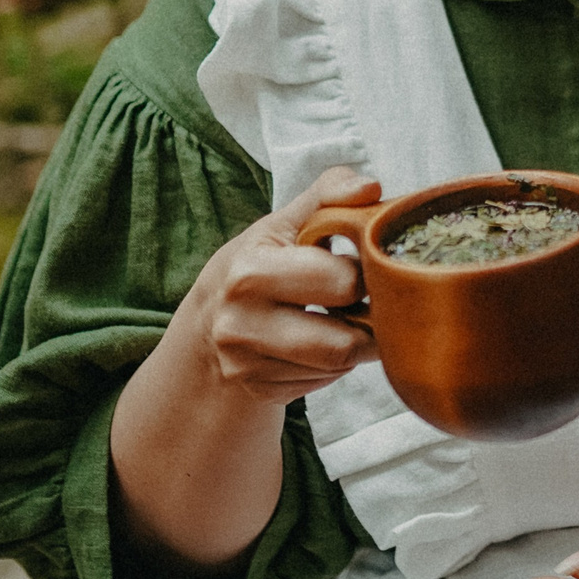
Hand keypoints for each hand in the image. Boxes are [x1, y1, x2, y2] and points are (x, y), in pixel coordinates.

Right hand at [163, 164, 385, 407]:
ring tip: (348, 318)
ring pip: (338, 366)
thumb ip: (328, 195)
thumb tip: (370, 187)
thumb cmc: (257, 263)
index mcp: (249, 272)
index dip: (365, 273)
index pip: (340, 283)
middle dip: (369, 320)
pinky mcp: (260, 391)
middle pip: (343, 342)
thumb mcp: (284, 223)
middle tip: (369, 300)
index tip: (361, 265)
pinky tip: (320, 341)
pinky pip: (323, 382)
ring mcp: (246, 365)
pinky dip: (334, 365)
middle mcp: (240, 325)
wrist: (208, 322)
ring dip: (356, 344)